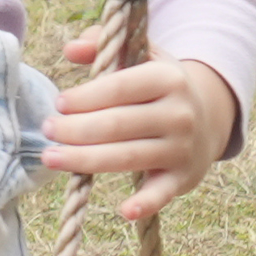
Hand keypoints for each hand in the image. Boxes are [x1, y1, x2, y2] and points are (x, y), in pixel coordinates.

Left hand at [42, 38, 238, 219]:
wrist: (207, 116)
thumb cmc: (155, 83)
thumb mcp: (138, 55)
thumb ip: (101, 44)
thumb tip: (71, 49)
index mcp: (167, 78)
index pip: (119, 88)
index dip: (86, 97)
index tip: (59, 103)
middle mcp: (179, 114)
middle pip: (118, 125)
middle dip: (76, 129)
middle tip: (47, 130)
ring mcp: (182, 148)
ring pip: (128, 157)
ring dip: (86, 160)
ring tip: (51, 158)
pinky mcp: (183, 178)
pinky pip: (162, 192)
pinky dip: (146, 203)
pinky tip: (123, 211)